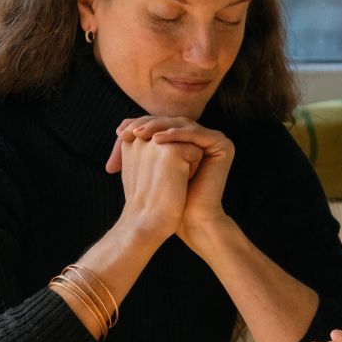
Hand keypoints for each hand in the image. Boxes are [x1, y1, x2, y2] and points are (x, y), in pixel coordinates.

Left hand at [106, 117, 233, 250]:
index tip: (119, 132)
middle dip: (148, 125)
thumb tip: (119, 125)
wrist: (190, 219)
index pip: (163, 125)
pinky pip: (195, 134)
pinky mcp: (223, 145)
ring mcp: (215, 140)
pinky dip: (175, 135)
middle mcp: (204, 138)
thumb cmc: (168, 198)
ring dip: (158, 127)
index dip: (141, 125)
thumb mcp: (149, 163)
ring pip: (182, 125)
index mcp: (191, 140)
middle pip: (172, 122)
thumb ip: (141, 143)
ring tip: (139, 133)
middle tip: (127, 131)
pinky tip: (157, 140)